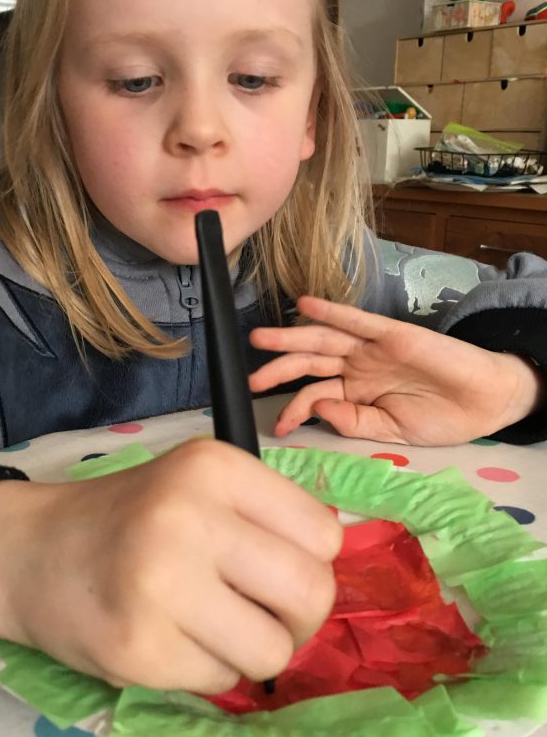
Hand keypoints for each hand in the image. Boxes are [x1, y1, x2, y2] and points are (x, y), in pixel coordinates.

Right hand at [0, 439, 340, 693]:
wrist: (27, 550)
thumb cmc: (128, 517)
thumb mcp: (196, 486)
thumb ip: (265, 515)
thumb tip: (333, 571)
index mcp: (212, 466)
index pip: (324, 535)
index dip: (310, 562)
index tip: (273, 568)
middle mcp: (187, 516)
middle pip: (311, 594)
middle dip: (296, 618)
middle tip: (259, 613)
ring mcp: (160, 585)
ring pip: (273, 651)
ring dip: (250, 651)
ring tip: (207, 627)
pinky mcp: (138, 648)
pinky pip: (221, 682)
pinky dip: (204, 671)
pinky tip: (165, 639)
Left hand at [248, 295, 545, 445]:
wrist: (486, 402)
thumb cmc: (442, 417)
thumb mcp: (390, 431)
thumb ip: (353, 422)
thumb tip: (318, 409)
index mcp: (356, 391)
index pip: (314, 394)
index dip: (293, 409)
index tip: (279, 427)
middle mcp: (358, 366)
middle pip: (308, 362)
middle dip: (277, 368)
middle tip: (250, 377)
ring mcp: (372, 348)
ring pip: (323, 337)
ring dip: (290, 336)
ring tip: (260, 338)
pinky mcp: (391, 333)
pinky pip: (356, 320)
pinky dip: (331, 311)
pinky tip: (306, 305)